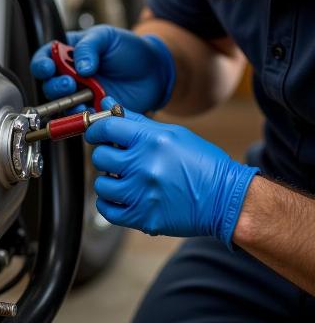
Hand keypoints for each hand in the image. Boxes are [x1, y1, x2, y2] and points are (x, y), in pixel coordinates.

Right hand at [30, 25, 175, 112]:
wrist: (154, 70)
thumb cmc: (128, 48)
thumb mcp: (106, 36)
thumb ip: (89, 46)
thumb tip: (80, 66)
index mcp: (69, 53)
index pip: (45, 58)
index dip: (42, 64)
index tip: (48, 67)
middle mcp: (71, 75)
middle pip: (48, 84)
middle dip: (54, 85)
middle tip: (69, 83)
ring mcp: (81, 95)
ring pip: (61, 104)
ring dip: (66, 103)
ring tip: (81, 97)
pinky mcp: (93, 110)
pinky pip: (80, 118)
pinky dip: (82, 116)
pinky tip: (91, 109)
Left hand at [86, 98, 258, 247]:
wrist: (226, 199)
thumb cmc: (201, 163)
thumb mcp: (171, 133)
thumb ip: (135, 120)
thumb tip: (107, 104)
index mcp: (151, 141)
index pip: (106, 128)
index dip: (96, 129)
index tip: (96, 133)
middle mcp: (145, 166)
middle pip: (100, 157)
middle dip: (105, 155)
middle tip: (117, 158)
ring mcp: (143, 194)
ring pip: (101, 185)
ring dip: (108, 181)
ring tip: (124, 179)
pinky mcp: (144, 218)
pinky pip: (107, 209)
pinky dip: (109, 203)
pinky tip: (121, 196)